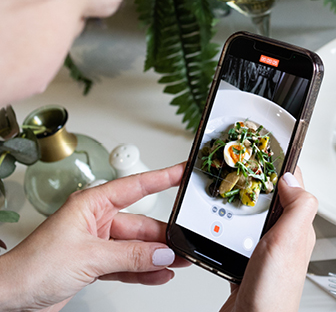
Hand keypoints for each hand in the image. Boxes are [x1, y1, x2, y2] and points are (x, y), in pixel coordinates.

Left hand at [0, 163, 189, 311]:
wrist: (10, 296)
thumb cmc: (32, 266)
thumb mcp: (89, 257)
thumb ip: (130, 255)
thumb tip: (161, 253)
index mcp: (90, 205)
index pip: (135, 187)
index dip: (162, 177)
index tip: (183, 171)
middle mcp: (95, 222)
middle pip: (140, 224)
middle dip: (163, 236)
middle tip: (185, 242)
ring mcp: (96, 245)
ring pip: (137, 247)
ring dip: (157, 256)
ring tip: (180, 261)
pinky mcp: (96, 265)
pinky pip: (128, 265)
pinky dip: (144, 271)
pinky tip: (159, 274)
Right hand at [220, 169, 317, 311]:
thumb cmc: (273, 292)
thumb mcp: (288, 241)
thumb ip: (297, 207)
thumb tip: (292, 178)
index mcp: (298, 229)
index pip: (294, 188)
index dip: (282, 167)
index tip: (270, 148)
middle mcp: (283, 238)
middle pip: (271, 200)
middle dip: (257, 182)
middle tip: (243, 164)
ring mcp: (264, 250)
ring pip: (252, 217)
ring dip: (240, 204)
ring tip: (228, 187)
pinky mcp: (246, 262)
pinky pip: (236, 236)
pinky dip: (227, 227)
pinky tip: (219, 222)